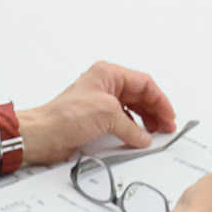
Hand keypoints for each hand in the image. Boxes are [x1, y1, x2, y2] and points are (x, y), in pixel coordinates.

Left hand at [15, 61, 178, 166]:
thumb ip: (131, 127)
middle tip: (166, 126)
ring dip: (145, 120)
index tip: (169, 115)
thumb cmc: (65, 116)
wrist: (43, 134)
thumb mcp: (107, 115)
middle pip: (139, 95)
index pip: (144, 83)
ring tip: (156, 133)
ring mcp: (101, 102)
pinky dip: (132, 128)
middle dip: (155, 111)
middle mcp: (106, 85)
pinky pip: (122, 121)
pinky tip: (138, 137)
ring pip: (132, 108)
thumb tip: (145, 137)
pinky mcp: (96, 118)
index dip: (160, 100)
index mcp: (108, 74)